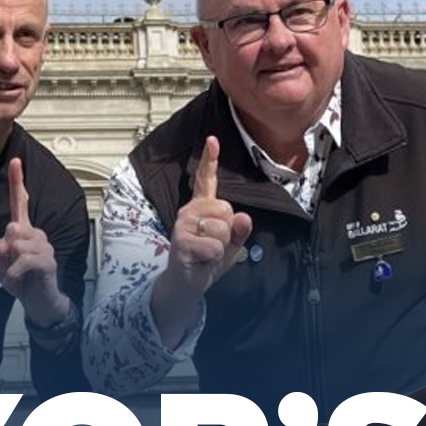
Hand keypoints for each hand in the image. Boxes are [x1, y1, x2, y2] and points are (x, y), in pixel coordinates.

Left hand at [0, 158, 70, 325]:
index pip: (20, 202)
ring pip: (14, 244)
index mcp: (23, 230)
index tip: (16, 160)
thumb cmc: (20, 279)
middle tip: (10, 267)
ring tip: (18, 275)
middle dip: (3, 251)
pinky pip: (21, 261)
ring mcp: (44, 245)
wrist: (38, 302)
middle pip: (10, 227)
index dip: (18, 181)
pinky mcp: (47, 260)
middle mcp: (35, 233)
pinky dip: (13, 275)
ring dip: (8, 265)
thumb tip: (6, 241)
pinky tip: (19, 281)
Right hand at [164, 135, 253, 297]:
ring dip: (221, 246)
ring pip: (222, 228)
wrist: (187, 285)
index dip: (210, 159)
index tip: (212, 140)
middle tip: (214, 244)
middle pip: (226, 209)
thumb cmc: (208, 261)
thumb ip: (240, 231)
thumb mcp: (231, 245)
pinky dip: (214, 258)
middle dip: (228, 230)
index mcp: (202, 207)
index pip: (207, 180)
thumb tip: (244, 217)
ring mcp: (184, 224)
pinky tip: (202, 260)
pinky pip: (214, 246)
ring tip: (207, 253)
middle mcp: (190, 210)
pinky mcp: (181, 240)